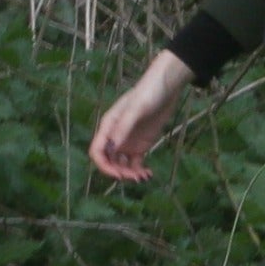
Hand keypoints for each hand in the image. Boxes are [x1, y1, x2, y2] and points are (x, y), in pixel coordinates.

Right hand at [88, 50, 195, 181]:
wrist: (166, 88)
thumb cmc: (148, 94)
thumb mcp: (136, 110)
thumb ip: (123, 128)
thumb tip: (111, 149)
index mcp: (108, 127)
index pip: (97, 151)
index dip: (104, 165)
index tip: (118, 174)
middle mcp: (115, 136)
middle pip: (109, 161)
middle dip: (119, 172)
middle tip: (136, 177)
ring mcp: (127, 142)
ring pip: (122, 165)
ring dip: (130, 174)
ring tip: (144, 176)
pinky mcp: (140, 145)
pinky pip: (135, 163)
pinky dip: (139, 170)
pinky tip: (149, 173)